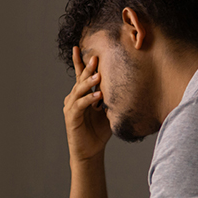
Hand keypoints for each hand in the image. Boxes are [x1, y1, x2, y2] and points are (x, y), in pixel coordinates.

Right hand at [63, 46, 111, 161]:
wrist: (91, 151)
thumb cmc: (99, 131)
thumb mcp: (108, 111)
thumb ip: (112, 98)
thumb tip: (126, 85)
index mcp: (83, 94)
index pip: (80, 75)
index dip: (80, 62)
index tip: (79, 47)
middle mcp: (74, 98)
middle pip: (80, 79)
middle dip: (87, 68)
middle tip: (96, 57)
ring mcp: (71, 107)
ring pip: (79, 90)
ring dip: (88, 82)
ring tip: (98, 75)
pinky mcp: (71, 117)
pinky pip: (80, 105)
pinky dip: (88, 99)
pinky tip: (98, 95)